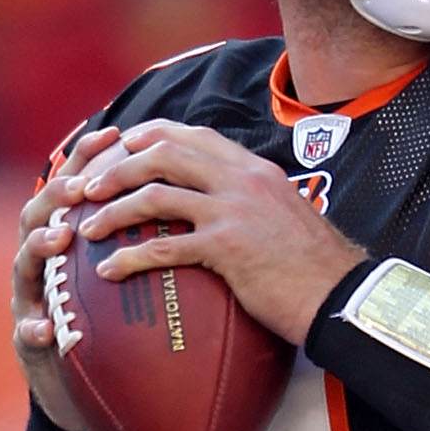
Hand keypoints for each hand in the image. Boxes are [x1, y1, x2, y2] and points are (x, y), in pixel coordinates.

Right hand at [12, 136, 129, 427]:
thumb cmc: (115, 322)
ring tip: (58, 242)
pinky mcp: (28, 338)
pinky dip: (33, 328)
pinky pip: (26, 331)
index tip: (115, 134)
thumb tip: (204, 196)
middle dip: (56, 195)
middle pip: (38, 213)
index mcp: (69, 236)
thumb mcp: (136, 274)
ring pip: (24, 264)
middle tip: (79, 186)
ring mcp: (31, 296)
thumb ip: (153, 237)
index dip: (91, 157)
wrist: (87, 385)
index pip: (78, 186)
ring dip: (38, 249)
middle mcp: (43, 260)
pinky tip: (45, 330)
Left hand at [66, 119, 364, 345]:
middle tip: (88, 186)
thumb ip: (254, 201)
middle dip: (117, 167)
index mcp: (254, 168)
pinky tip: (110, 270)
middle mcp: (241, 179)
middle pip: (163, 154)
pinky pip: (164, 247)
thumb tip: (226, 209)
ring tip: (87, 226)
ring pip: (155, 195)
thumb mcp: (286, 216)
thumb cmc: (316, 268)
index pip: (191, 134)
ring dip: (114, 209)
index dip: (148, 137)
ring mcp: (233, 210)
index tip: (119, 147)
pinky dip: (130, 256)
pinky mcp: (227, 247)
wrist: (342, 295)